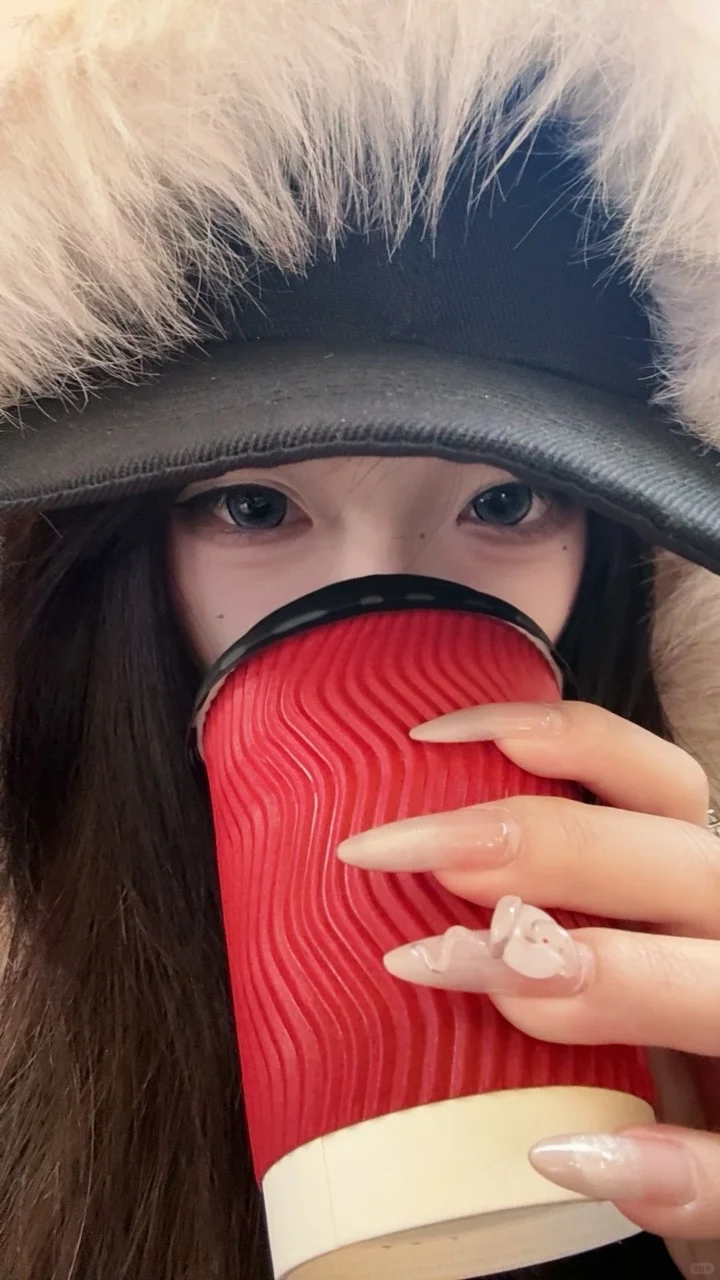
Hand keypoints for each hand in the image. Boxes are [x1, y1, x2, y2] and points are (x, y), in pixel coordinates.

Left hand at [337, 702, 719, 1279]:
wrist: (709, 1156)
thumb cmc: (627, 1050)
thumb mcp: (595, 954)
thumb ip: (531, 910)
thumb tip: (382, 864)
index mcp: (693, 889)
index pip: (660, 782)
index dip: (565, 739)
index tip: (428, 737)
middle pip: (680, 861)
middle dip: (545, 846)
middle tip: (402, 853)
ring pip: (719, 984)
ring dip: (602, 977)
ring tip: (472, 976)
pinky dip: (671, 1167)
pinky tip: (559, 1153)